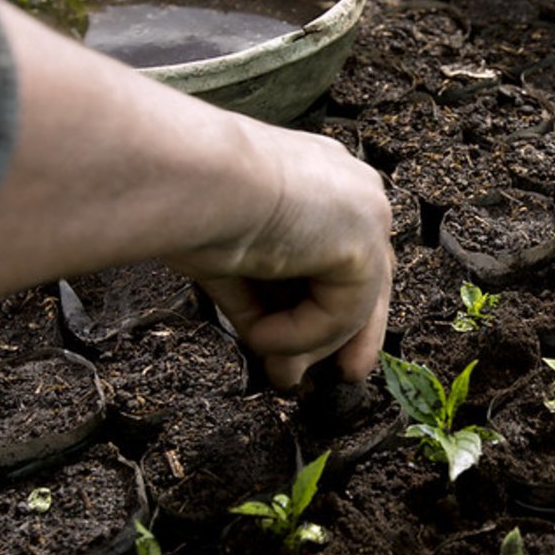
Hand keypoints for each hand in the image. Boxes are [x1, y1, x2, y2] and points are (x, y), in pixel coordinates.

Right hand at [166, 125, 394, 388]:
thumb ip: (262, 297)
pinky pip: (342, 312)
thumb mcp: (230, 260)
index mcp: (318, 179)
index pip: (339, 251)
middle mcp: (351, 188)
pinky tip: (260, 337)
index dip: (327, 305)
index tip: (308, 347)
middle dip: (344, 336)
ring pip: (354, 301)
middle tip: (329, 379)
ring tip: (277, 374)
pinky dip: (300, 335)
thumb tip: (274, 352)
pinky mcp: (364, 243)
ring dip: (311, 346)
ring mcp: (365, 212)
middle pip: (366, 278)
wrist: (187, 176)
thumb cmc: (187, 205)